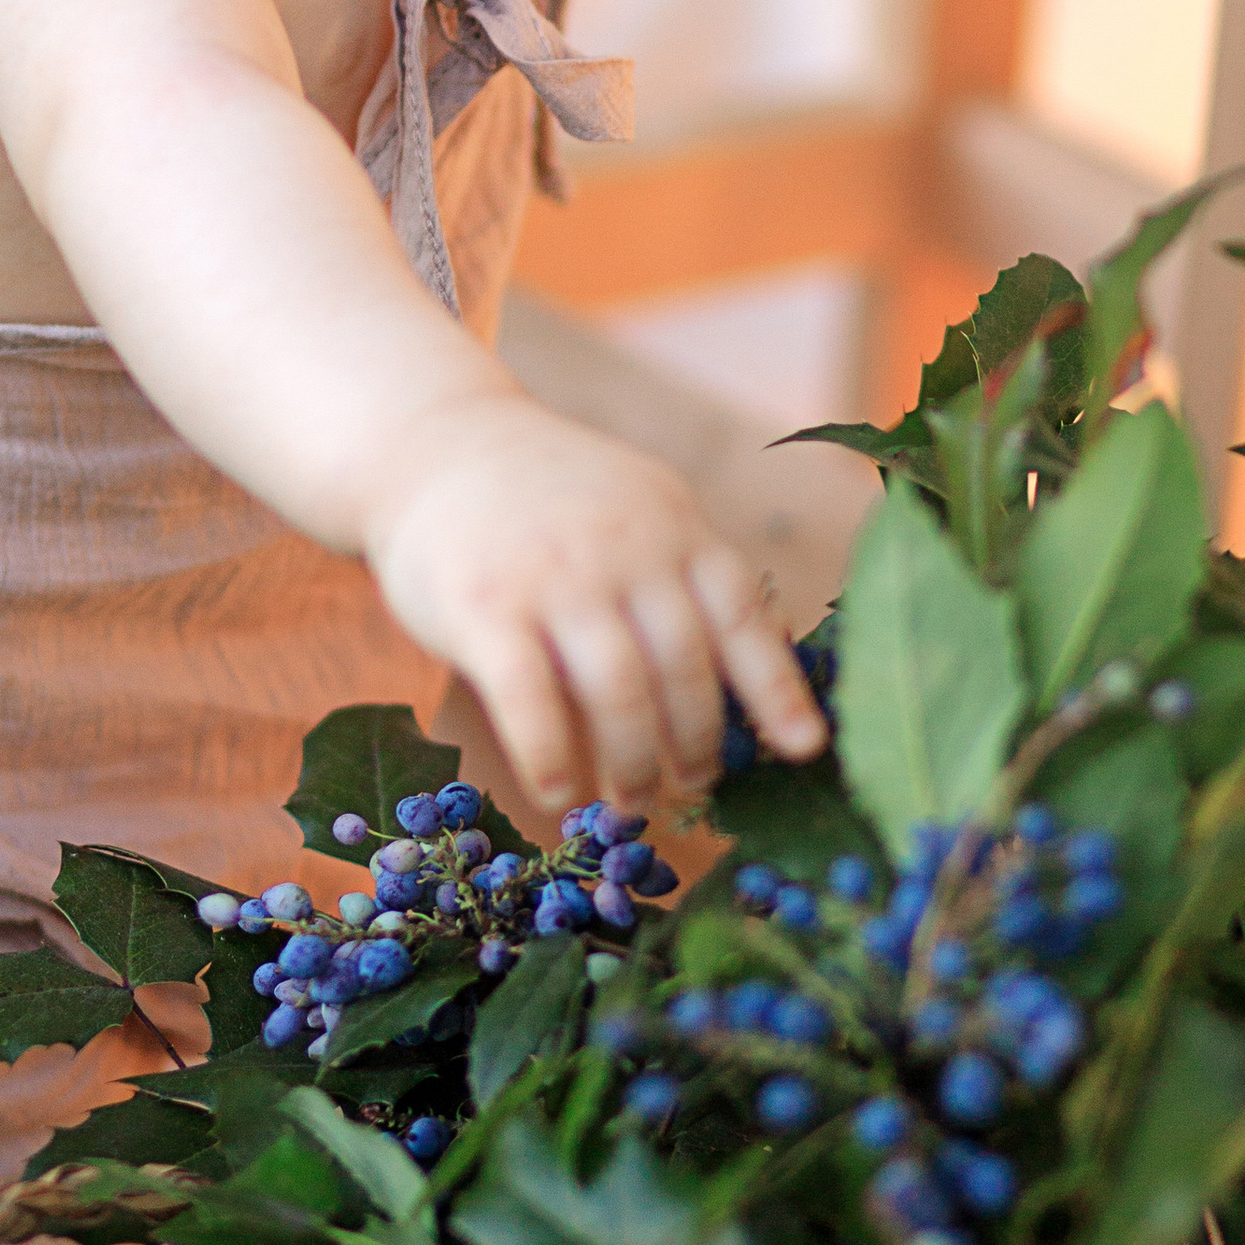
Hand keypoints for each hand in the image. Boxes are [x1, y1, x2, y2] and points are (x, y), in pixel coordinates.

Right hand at [364, 393, 824, 814]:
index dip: (778, 688)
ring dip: (634, 763)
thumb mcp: (642, 510)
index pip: (744, 615)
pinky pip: (530, 701)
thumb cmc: (554, 501)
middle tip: (691, 786)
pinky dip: (551, 758)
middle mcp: (626, 549)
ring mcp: (555, 576)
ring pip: (619, 693)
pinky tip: (559, 793)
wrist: (439, 445)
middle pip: (685, 667)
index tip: (805, 748)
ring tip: (631, 800)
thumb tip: (761, 674)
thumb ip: (690, 579)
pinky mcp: (483, 607)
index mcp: (676, 527)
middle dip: (696, 743)